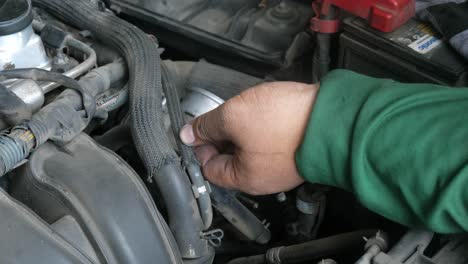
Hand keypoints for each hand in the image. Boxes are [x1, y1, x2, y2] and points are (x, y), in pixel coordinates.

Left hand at [180, 82, 317, 194]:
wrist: (332, 117)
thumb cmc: (285, 122)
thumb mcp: (234, 117)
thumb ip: (207, 126)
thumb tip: (187, 134)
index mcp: (245, 179)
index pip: (209, 167)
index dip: (201, 145)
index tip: (202, 126)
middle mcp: (263, 179)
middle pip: (230, 159)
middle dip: (223, 135)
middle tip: (225, 114)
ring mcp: (281, 167)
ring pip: (249, 149)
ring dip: (243, 130)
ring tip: (247, 111)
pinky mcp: (295, 152)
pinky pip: (269, 143)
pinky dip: (262, 129)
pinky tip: (266, 114)